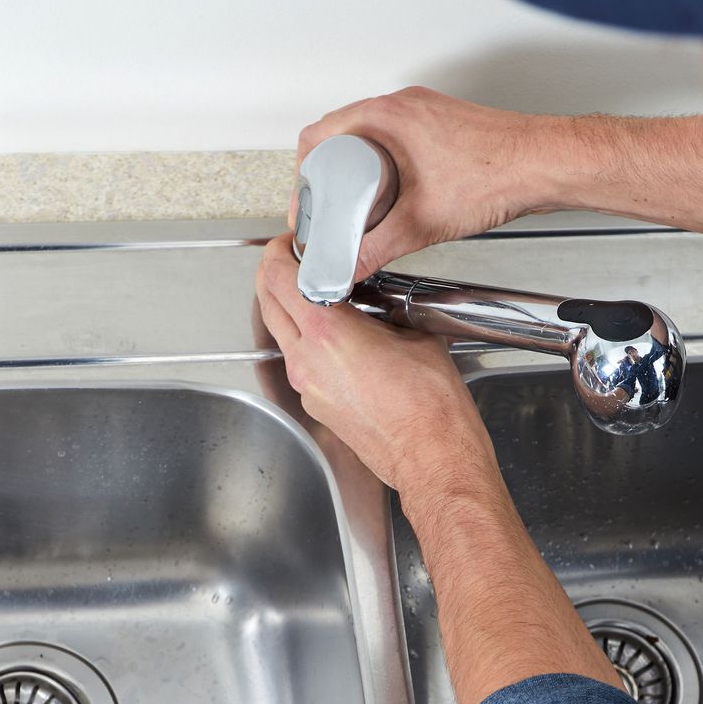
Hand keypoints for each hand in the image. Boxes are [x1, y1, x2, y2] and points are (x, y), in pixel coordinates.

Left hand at [255, 235, 497, 500]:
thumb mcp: (415, 336)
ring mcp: (308, 386)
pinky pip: (301, 363)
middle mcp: (308, 360)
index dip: (280, 253)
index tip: (293, 246)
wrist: (433, 457)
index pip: (279, 277)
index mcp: (328, 332)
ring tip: (322, 300)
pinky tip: (340, 342)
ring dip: (292, 311)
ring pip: (282, 335)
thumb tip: (377, 302)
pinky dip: (310, 344)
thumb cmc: (431, 407)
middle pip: (269, 303)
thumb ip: (384, 310)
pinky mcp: (316, 406)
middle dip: (276, 277)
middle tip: (296, 264)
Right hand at [294, 87, 569, 279]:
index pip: (318, 136)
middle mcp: (403, 106)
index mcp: (387, 116)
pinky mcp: (442, 125)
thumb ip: (377, 249)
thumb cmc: (499, 175)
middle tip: (327, 209)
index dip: (302, 175)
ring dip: (356, 169)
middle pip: (340, 136)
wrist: (544, 165)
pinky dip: (385, 165)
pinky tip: (395, 192)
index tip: (306, 206)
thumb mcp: (422, 222)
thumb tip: (348, 270)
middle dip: (327, 176)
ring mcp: (424, 113)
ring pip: (370, 137)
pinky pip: (397, 140)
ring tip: (357, 205)